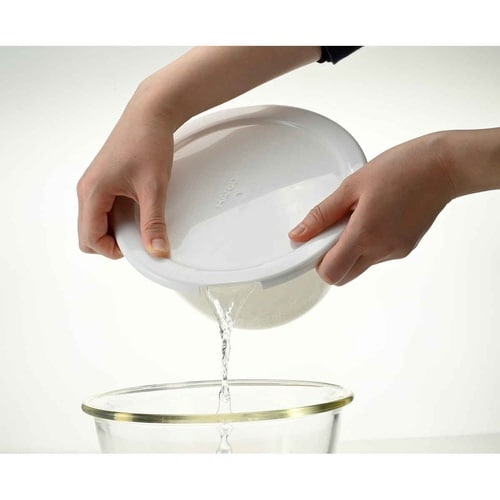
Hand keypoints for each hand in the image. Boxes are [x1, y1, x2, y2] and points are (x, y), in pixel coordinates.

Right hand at [77, 90, 173, 258]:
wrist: (150, 114)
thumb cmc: (148, 143)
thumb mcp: (154, 189)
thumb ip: (153, 223)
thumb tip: (157, 251)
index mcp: (92, 193)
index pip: (90, 239)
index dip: (113, 250)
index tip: (139, 246)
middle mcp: (86, 190)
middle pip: (88, 234)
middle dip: (112, 242)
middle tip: (140, 235)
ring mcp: (93, 186)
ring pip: (96, 223)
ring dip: (117, 229)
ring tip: (142, 219)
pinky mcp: (103, 181)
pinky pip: (103, 210)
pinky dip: (118, 218)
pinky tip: (139, 209)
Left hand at [289, 133, 455, 284]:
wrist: (444, 166)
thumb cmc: (400, 168)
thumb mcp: (352, 186)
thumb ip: (322, 215)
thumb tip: (297, 235)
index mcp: (365, 234)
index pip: (330, 273)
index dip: (317, 261)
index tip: (316, 241)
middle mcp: (381, 250)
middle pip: (343, 276)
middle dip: (332, 259)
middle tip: (336, 227)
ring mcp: (396, 252)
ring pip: (360, 266)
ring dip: (351, 249)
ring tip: (360, 215)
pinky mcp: (405, 248)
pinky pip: (377, 256)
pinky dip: (368, 243)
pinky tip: (376, 216)